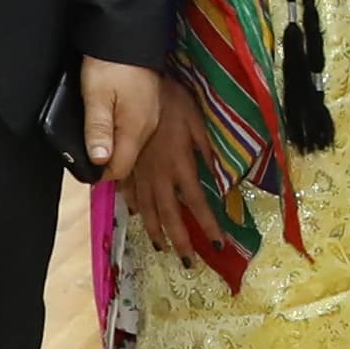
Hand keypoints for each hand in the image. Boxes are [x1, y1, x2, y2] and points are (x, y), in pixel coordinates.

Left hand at [72, 55, 167, 187]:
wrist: (128, 34)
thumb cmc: (110, 64)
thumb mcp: (96, 96)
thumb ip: (96, 130)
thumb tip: (98, 161)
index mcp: (135, 128)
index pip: (120, 168)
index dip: (99, 174)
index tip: (82, 168)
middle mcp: (148, 127)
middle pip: (127, 159)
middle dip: (106, 162)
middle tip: (84, 153)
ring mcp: (150, 117)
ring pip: (131, 145)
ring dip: (113, 147)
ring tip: (92, 138)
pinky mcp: (148, 107)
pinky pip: (134, 131)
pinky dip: (119, 134)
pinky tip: (107, 123)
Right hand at [118, 77, 233, 260]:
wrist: (135, 86)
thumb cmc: (171, 100)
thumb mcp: (197, 122)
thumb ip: (208, 150)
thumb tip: (223, 177)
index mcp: (180, 166)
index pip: (197, 204)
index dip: (208, 226)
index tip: (218, 244)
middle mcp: (159, 176)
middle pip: (170, 215)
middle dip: (180, 241)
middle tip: (187, 262)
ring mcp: (140, 172)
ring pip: (147, 209)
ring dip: (156, 231)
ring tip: (162, 248)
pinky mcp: (127, 164)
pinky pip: (128, 192)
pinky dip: (133, 207)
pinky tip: (136, 216)